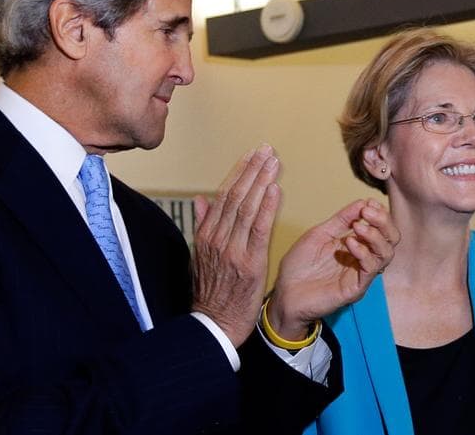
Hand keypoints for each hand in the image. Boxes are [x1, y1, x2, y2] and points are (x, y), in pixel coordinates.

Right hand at [191, 144, 281, 347]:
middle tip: (266, 150)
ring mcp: (232, 250)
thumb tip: (200, 199)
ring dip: (261, 181)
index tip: (252, 155)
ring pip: (247, 207)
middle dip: (252, 170)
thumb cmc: (211, 292)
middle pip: (236, 196)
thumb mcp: (200, 256)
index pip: (224, 195)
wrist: (214, 324)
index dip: (239, 172)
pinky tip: (274, 189)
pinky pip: (258, 229)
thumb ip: (203, 225)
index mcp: (207, 235)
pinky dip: (267, 207)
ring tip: (273, 161)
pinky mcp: (249, 263)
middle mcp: (218, 238)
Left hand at [268, 199, 398, 339]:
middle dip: (383, 222)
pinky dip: (364, 253)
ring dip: (375, 236)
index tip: (369, 203)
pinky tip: (350, 243)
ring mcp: (360, 274)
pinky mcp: (356, 289)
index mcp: (356, 245)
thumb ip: (341, 221)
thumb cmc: (299, 266)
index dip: (380, 214)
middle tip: (367, 212)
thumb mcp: (319, 234)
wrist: (284, 293)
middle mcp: (362, 259)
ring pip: (386, 254)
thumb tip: (362, 203)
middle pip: (391, 240)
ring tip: (357, 227)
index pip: (381, 228)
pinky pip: (370, 270)